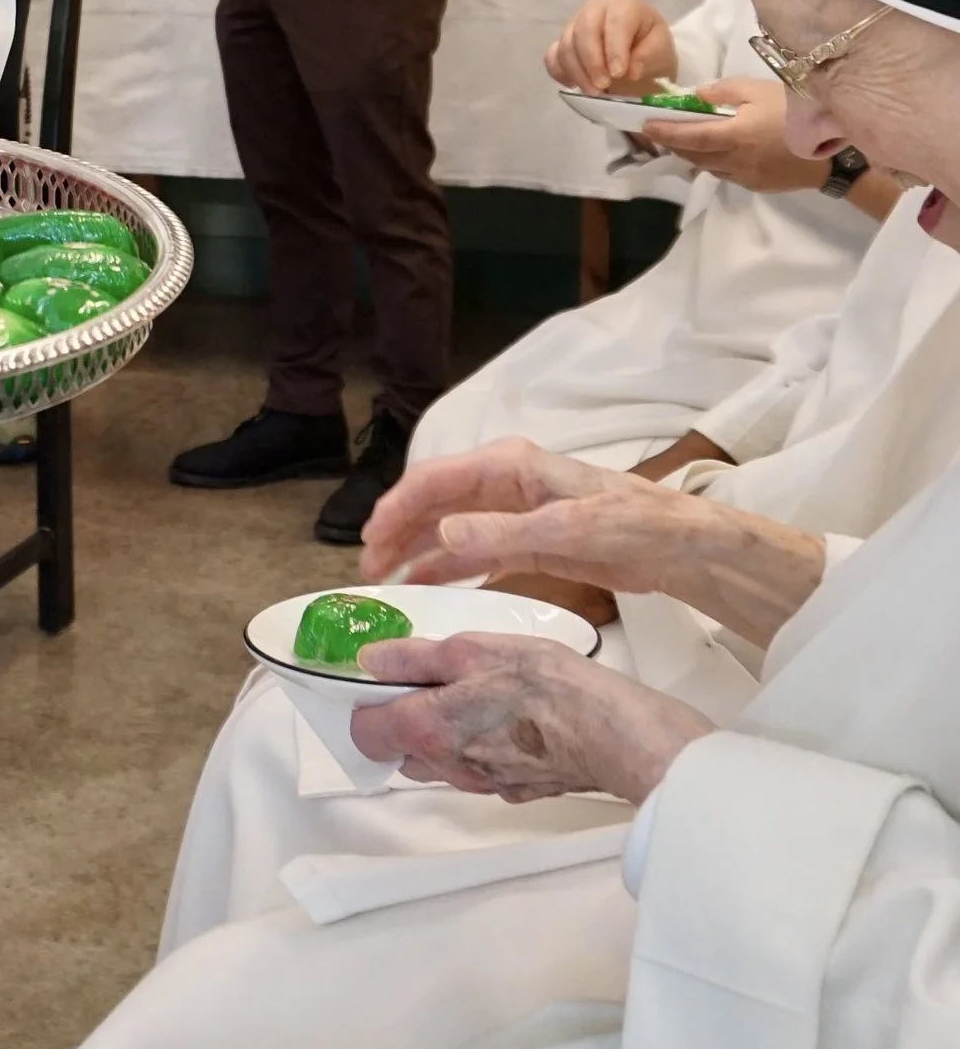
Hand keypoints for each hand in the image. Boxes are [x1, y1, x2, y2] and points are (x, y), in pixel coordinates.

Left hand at [348, 631, 712, 803]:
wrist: (610, 730)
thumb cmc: (547, 687)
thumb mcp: (472, 649)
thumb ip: (414, 658)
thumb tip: (372, 661)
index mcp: (428, 728)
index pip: (364, 733)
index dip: (364, 704)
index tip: (378, 681)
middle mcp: (448, 765)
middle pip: (402, 749)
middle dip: (406, 717)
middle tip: (433, 680)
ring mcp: (482, 783)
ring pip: (441, 760)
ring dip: (445, 731)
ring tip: (478, 692)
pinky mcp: (515, 788)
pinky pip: (480, 767)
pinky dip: (482, 745)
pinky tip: (508, 716)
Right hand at [363, 435, 825, 648]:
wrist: (679, 547)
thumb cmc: (631, 526)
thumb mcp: (565, 532)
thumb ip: (501, 535)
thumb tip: (441, 538)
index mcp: (510, 465)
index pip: (436, 479)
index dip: (398, 507)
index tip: (371, 537)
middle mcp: (504, 482)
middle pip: (435, 502)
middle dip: (399, 530)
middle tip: (369, 567)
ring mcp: (514, 511)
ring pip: (449, 526)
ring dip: (417, 549)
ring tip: (386, 578)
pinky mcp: (527, 539)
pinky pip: (473, 549)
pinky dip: (446, 564)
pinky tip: (426, 583)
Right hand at [545, 0, 676, 94]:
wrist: (642, 57)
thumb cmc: (653, 50)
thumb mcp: (662, 52)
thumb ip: (648, 57)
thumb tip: (630, 71)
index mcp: (625, 4)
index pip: (615, 21)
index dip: (615, 48)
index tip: (619, 74)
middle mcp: (596, 8)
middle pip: (584, 29)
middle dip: (592, 61)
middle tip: (603, 86)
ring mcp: (575, 24)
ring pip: (566, 44)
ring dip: (577, 72)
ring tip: (595, 93)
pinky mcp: (563, 42)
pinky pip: (552, 56)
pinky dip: (560, 72)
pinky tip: (574, 85)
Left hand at [652, 74, 834, 192]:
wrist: (837, 150)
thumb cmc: (799, 112)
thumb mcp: (761, 90)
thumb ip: (724, 92)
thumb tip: (696, 97)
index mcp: (734, 135)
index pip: (688, 136)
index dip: (665, 131)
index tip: (645, 125)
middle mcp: (734, 160)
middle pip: (693, 155)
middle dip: (672, 144)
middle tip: (658, 132)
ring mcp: (746, 176)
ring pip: (708, 167)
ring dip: (692, 155)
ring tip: (682, 141)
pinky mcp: (758, 185)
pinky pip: (726, 175)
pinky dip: (713, 164)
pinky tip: (714, 154)